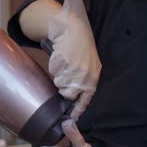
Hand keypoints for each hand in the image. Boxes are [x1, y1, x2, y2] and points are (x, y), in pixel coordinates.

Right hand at [48, 0, 101, 119]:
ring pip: (58, 82)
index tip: (70, 119)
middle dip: (63, 86)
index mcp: (93, 78)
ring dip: (58, 73)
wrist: (73, 27)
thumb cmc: (81, 46)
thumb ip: (85, 82)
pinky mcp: (62, 63)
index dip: (76, 111)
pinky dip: (54, 65)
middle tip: (66, 73)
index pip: (84, 101)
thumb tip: (74, 98)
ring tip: (65, 61)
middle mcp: (84, 76)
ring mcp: (72, 70)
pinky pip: (53, 71)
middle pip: (67, 94)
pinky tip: (61, 55)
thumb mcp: (90, 65)